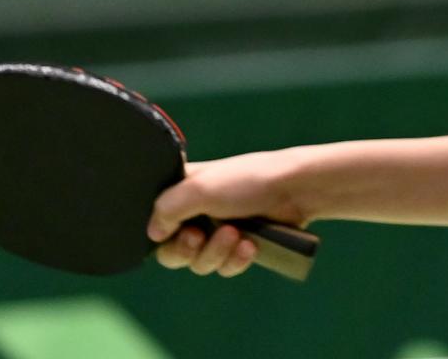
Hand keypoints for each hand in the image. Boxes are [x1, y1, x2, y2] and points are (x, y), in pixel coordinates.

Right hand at [148, 150, 310, 277]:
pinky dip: (235, 260)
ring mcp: (218, 231)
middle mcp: (197, 213)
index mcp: (182, 192)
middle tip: (199, 237)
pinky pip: (225, 267)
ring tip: (235, 234)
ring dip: (216, 253)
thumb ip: (166, 208)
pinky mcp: (240, 246)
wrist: (295, 190)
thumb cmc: (247, 180)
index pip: (154, 222)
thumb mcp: (199, 187)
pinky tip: (249, 246)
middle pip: (173, 252)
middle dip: (187, 249)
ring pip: (200, 263)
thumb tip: (152, 234)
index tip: (177, 229)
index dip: (161, 234)